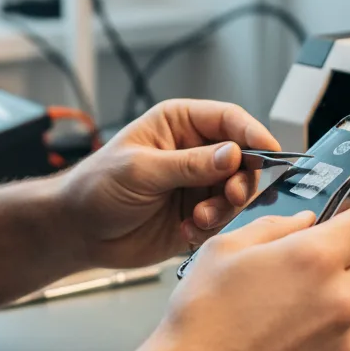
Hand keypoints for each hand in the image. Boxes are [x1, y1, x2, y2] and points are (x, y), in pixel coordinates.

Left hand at [58, 100, 280, 268]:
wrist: (78, 230)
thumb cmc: (97, 186)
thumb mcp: (142, 170)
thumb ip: (189, 164)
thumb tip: (233, 154)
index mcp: (179, 124)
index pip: (228, 120)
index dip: (253, 133)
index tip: (271, 151)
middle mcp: (193, 151)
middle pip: (243, 158)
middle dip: (242, 179)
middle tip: (231, 196)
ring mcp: (197, 184)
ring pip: (237, 192)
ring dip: (224, 207)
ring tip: (199, 218)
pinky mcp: (197, 215)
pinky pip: (225, 220)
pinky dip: (213, 228)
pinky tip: (187, 230)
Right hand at [146, 204, 349, 350]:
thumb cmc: (203, 318)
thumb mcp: (225, 248)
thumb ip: (274, 226)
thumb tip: (304, 221)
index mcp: (314, 258)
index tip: (344, 219)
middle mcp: (339, 298)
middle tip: (316, 260)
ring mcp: (344, 341)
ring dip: (340, 296)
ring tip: (291, 306)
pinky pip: (347, 341)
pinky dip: (329, 333)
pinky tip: (287, 337)